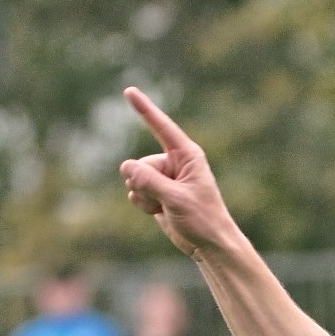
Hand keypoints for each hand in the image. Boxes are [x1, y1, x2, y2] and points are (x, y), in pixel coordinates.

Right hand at [115, 88, 243, 257]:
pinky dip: (144, 205)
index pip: (161, 127)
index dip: (144, 109)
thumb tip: (125, 167)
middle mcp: (174, 162)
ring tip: (166, 207)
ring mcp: (164, 178)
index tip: (129, 91)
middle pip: (141, 164)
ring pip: (134, 179)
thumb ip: (150, 182)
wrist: (209, 244)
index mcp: (186, 155)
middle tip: (166, 200)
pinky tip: (161, 213)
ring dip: (144, 197)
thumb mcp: (176, 199)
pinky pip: (136, 193)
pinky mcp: (157, 192)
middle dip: (145, 184)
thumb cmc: (203, 219)